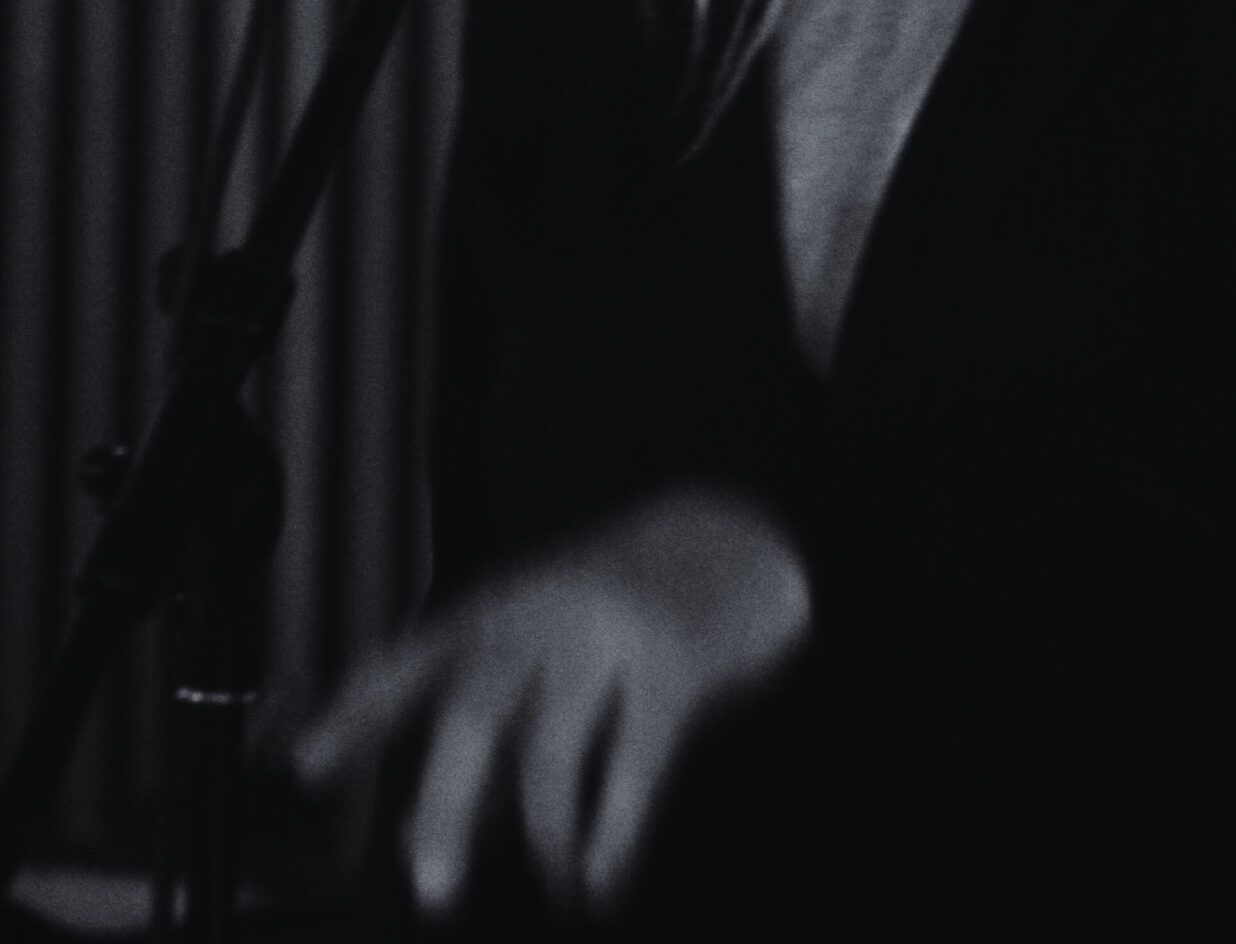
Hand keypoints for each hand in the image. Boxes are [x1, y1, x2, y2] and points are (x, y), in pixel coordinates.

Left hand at [294, 488, 810, 916]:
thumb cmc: (616, 616)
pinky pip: (634, 764)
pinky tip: (602, 879)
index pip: (410, 659)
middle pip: (474, 709)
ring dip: (543, 838)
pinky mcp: (672, 665)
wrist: (731, 546)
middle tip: (434, 886)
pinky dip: (612, 836)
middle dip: (446, 805)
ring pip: (552, 747)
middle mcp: (540, 614)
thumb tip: (410, 837)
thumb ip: (478, 743)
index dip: (356, 712)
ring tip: (551, 886)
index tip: (308, 766)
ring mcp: (607, 634)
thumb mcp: (537, 656)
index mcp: (495, 608)